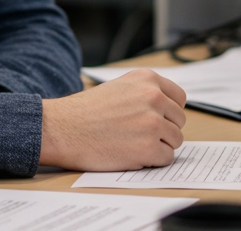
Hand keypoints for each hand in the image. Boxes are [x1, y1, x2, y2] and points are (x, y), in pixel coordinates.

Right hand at [39, 68, 186, 170]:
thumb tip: (170, 110)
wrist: (61, 128)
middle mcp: (154, 97)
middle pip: (179, 121)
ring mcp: (152, 123)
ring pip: (175, 141)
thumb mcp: (120, 87)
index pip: (179, 98)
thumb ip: (146, 93)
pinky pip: (166, 158)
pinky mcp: (148, 148)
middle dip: (164, 130)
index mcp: (147, 79)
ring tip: (132, 144)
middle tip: (138, 134)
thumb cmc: (86, 111)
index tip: (156, 119)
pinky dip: (152, 161)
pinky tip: (131, 155)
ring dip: (158, 146)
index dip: (168, 112)